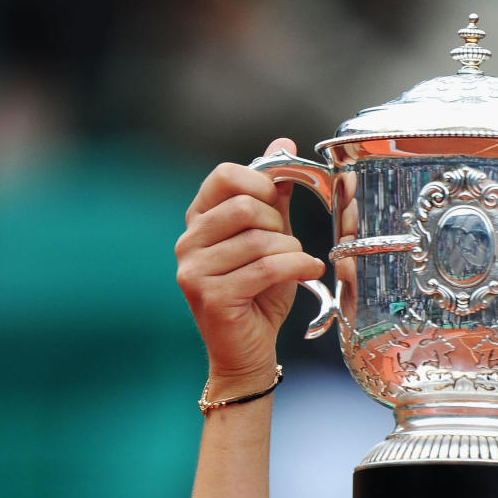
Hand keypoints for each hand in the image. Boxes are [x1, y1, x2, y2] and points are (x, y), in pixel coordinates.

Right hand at [175, 139, 325, 390]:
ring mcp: (194, 271)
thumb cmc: (258, 297)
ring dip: (290, 250)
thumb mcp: (270, 239)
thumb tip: (284, 144)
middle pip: (243, 205)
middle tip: (289, 244)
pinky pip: (264, 268)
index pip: (224, 175)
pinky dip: (296, 267)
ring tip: (297, 264)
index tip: (278, 204)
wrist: (246, 354)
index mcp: (198, 221)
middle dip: (278, 223)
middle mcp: (188, 243)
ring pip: (258, 239)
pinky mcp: (211, 297)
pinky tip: (308, 271)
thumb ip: (273, 196)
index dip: (260, 183)